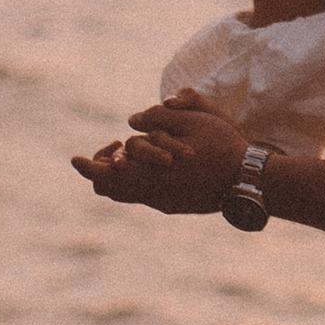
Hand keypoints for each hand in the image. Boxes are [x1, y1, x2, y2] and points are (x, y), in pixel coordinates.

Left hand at [70, 98, 242, 213]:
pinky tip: (155, 163)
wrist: (250, 180)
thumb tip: (132, 121)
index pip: (106, 176)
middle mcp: (153, 195)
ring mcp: (163, 203)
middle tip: (114, 147)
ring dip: (122, 175)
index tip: (75, 159)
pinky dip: (138, 180)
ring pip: (126, 194)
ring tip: (133, 153)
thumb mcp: (193, 121)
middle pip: (109, 190)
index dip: (87, 167)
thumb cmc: (224, 147)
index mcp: (153, 175)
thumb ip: (159, 119)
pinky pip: (143, 195)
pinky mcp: (173, 206)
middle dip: (102, 168)